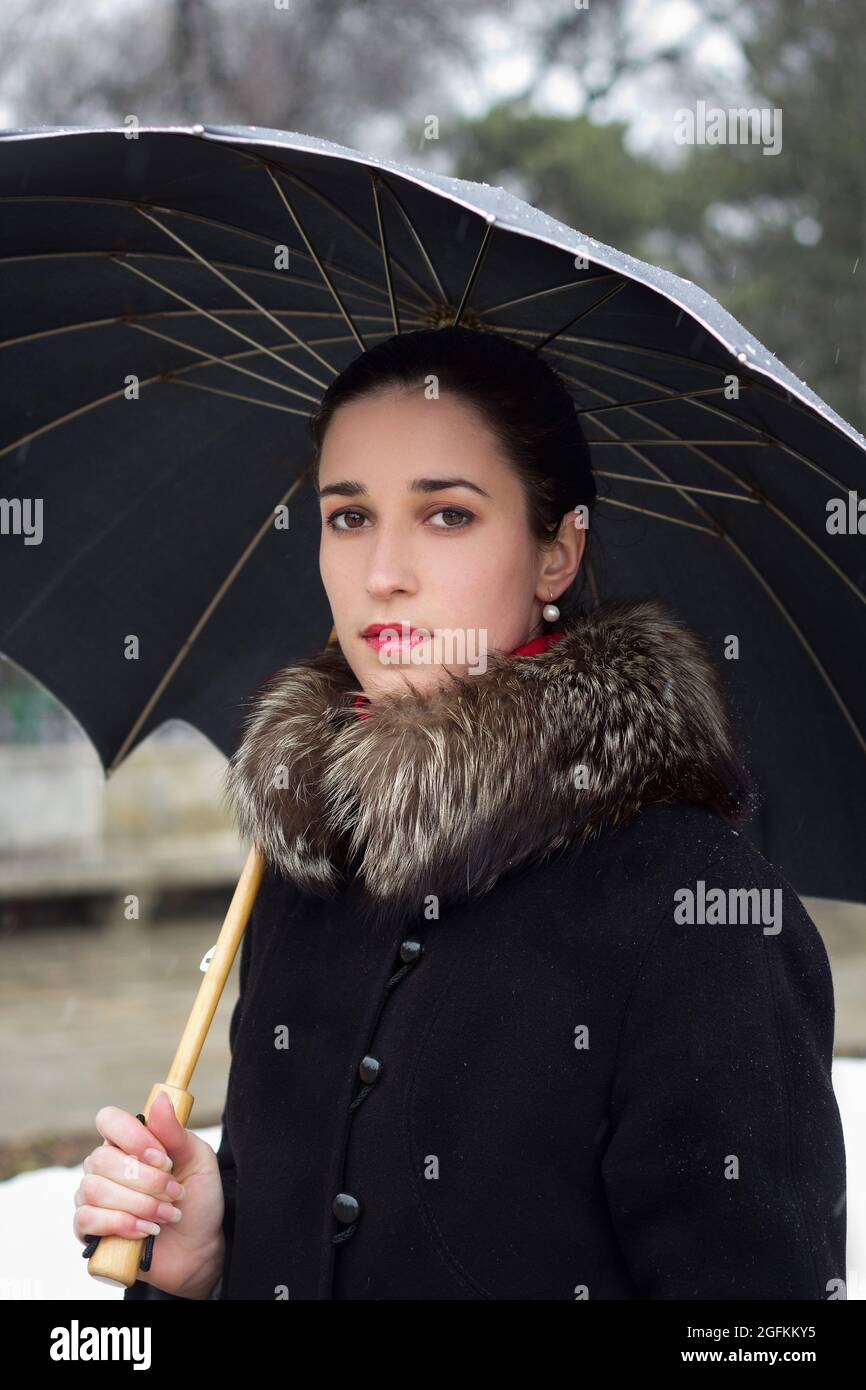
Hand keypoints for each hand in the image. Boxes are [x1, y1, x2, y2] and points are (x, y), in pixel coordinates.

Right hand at [74, 1092, 224, 1298]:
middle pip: (102, 1159)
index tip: (164, 1159)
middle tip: (175, 1192)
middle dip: (146, 1180)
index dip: (133, 1137)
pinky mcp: (89, 1229)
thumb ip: (176, 1133)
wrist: (199, 1247)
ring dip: (139, 1204)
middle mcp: (105, 1165)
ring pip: (95, 1189)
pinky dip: (121, 1224)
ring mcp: (94, 1197)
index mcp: (129, 1142)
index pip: (108, 1120)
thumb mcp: (198, 1160)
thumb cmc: (198, 1198)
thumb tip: (160, 1098)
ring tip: (167, 1215)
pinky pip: (86, 1219)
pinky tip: (146, 1231)